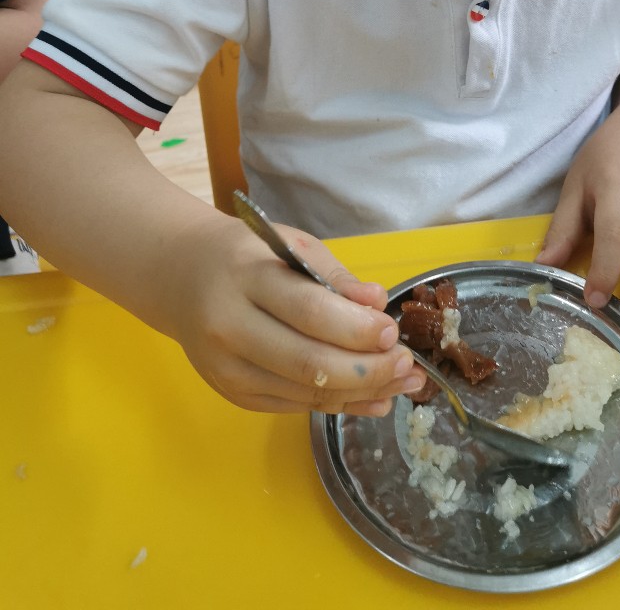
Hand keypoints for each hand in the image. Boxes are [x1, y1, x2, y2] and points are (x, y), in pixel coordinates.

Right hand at [164, 213, 425, 413]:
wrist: (182, 277)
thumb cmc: (247, 255)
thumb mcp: (292, 245)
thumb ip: (335, 277)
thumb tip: (378, 303)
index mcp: (245, 278)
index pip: (308, 311)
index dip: (356, 328)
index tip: (393, 331)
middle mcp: (229, 328)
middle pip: (308, 363)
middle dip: (367, 370)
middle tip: (407, 364)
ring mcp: (227, 369)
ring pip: (304, 393)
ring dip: (362, 393)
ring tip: (404, 383)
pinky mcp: (233, 394)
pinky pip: (294, 406)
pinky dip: (339, 404)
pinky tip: (374, 398)